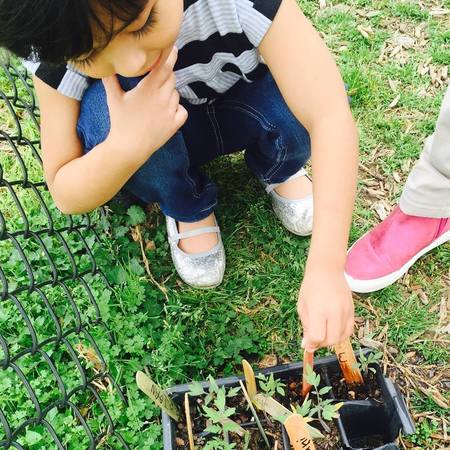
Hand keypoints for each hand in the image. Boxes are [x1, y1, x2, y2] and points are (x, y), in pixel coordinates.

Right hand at [103, 47, 187, 164]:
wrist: (129, 148)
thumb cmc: (120, 123)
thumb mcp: (114, 99)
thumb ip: (110, 80)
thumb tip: (104, 67)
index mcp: (148, 88)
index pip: (165, 66)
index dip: (170, 56)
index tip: (173, 49)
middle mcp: (162, 97)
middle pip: (171, 78)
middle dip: (165, 76)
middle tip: (155, 82)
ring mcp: (170, 111)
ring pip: (176, 93)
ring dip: (169, 93)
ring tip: (156, 101)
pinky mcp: (175, 124)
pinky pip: (183, 110)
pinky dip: (178, 109)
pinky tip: (167, 112)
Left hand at [298, 268, 353, 351]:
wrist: (327, 270)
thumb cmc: (311, 287)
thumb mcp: (302, 306)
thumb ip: (306, 326)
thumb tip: (308, 346)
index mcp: (318, 309)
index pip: (317, 336)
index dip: (311, 343)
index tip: (307, 343)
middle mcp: (334, 311)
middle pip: (331, 340)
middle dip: (321, 344)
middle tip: (314, 339)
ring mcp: (345, 311)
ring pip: (341, 337)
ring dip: (331, 340)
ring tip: (323, 332)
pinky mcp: (352, 311)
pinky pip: (349, 331)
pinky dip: (341, 335)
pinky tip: (332, 330)